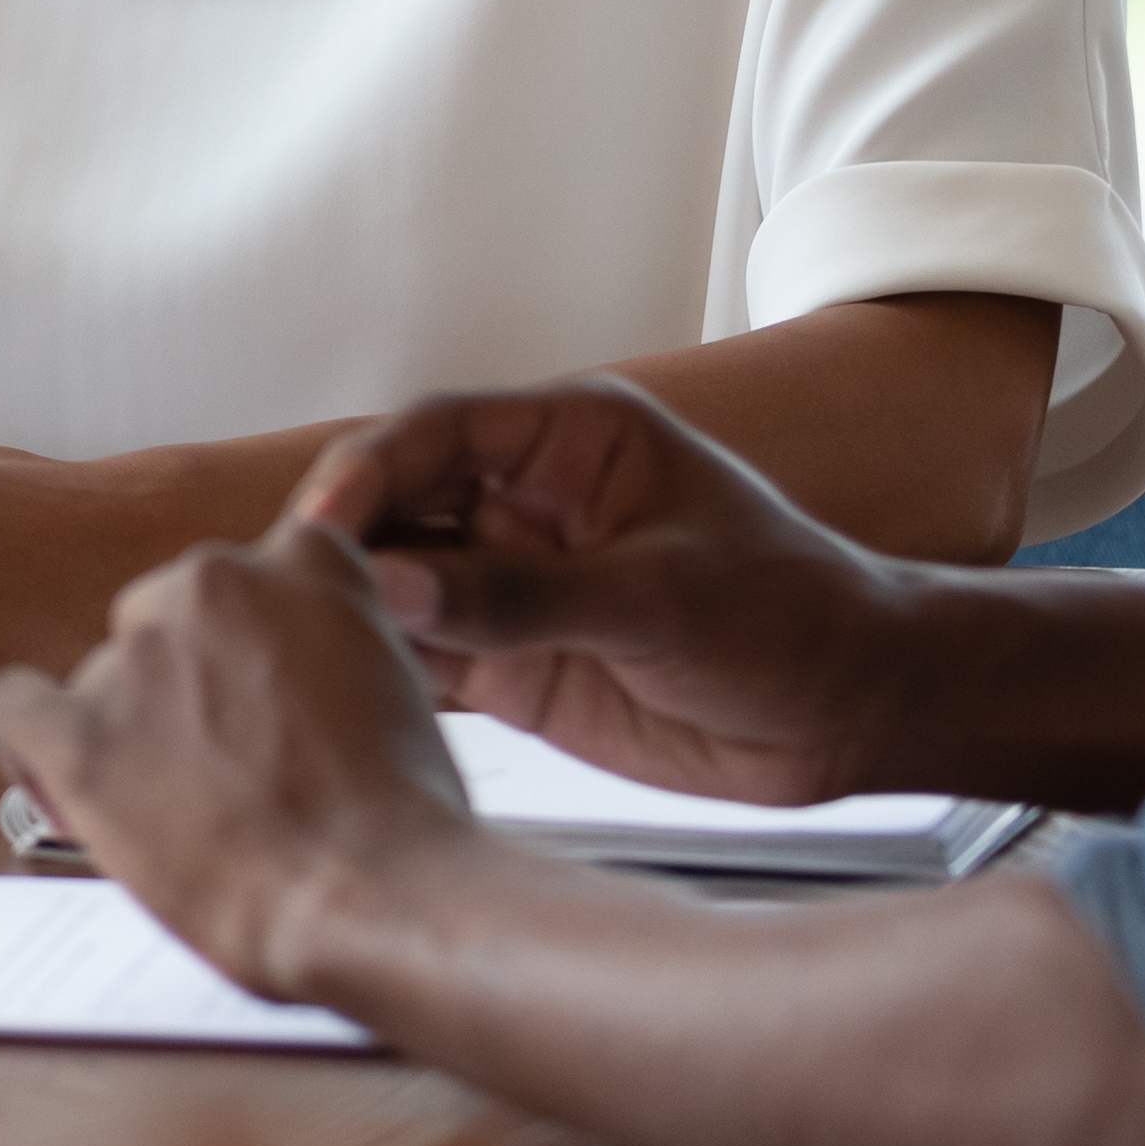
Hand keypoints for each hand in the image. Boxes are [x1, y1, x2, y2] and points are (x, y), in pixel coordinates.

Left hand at [0, 527, 486, 1011]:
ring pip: (108, 676)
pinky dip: (32, 746)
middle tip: (231, 768)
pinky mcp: (82, 735)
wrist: (383, 895)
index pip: (250, 578)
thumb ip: (334, 642)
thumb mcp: (401, 680)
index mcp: (304, 560)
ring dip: (133, 730)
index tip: (258, 690)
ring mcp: (141, 656)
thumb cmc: (409, 818)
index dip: (248, 642)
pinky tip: (60, 780)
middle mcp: (212, 583)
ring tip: (188, 813)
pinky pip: (16, 709)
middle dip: (191, 687)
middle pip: (169, 623)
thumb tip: (291, 660)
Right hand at [282, 381, 916, 805]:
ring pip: (398, 584)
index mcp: (569, 443)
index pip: (437, 432)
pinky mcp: (513, 663)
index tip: (323, 521)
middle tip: (288, 593)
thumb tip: (388, 585)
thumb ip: (522, 597)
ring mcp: (514, 584)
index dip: (370, 469)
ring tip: (298, 652)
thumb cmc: (793, 617)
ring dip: (353, 611)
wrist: (856, 714)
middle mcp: (526, 505)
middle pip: (397, 504)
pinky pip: (425, 657)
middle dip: (342, 541)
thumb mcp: (661, 598)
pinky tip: (341, 695)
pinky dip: (382, 672)